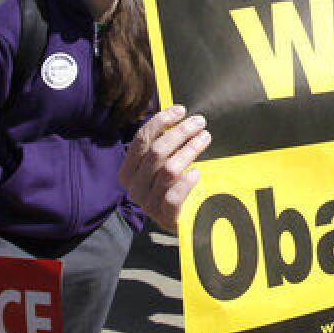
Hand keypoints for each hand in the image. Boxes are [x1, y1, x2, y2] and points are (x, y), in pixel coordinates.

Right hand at [118, 105, 210, 232]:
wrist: (180, 223)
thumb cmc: (171, 186)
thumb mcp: (161, 164)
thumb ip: (163, 144)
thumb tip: (178, 113)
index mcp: (128, 171)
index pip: (141, 140)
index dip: (161, 121)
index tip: (181, 110)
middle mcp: (134, 187)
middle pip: (156, 152)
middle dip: (180, 132)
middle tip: (200, 122)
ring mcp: (148, 204)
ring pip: (168, 171)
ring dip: (190, 150)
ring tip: (205, 138)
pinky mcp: (164, 218)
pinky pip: (173, 197)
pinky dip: (186, 183)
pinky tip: (197, 172)